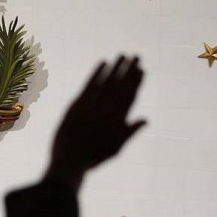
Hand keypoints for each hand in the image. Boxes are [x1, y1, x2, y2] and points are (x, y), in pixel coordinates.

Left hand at [44, 56, 145, 189]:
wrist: (70, 161)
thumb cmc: (93, 157)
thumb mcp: (116, 147)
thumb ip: (131, 131)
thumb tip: (146, 119)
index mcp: (119, 120)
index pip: (131, 96)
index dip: (137, 82)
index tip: (142, 70)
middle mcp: (109, 111)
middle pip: (122, 86)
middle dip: (130, 70)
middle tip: (137, 56)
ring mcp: (94, 106)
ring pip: (108, 82)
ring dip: (117, 67)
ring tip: (123, 55)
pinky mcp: (78, 104)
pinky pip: (90, 84)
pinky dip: (98, 72)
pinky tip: (104, 62)